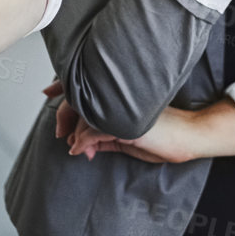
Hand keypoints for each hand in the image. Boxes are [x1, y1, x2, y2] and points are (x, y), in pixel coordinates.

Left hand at [43, 82, 203, 163]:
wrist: (187, 137)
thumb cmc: (164, 136)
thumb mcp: (127, 138)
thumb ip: (104, 137)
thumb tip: (81, 142)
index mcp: (120, 93)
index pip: (88, 84)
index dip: (65, 84)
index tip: (47, 89)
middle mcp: (119, 95)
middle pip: (81, 98)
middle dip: (64, 116)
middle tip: (60, 135)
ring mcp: (122, 107)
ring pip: (85, 116)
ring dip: (76, 136)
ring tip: (76, 149)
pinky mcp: (125, 122)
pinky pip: (93, 131)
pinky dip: (82, 143)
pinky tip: (79, 151)